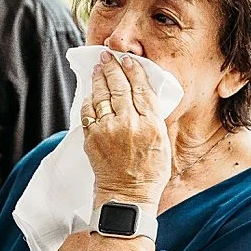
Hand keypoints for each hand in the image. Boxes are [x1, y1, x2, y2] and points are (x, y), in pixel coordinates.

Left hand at [82, 52, 169, 206]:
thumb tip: (143, 96)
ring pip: (101, 97)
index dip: (133, 71)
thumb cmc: (149, 171)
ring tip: (98, 69)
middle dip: (112, 68)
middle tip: (107, 56)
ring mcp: (107, 130)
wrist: (127, 194)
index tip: (128, 60)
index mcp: (150, 124)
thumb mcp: (162, 142)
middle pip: (119, 88)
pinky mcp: (92, 138)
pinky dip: (90, 100)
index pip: (141, 89)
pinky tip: (92, 93)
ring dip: (99, 80)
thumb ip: (152, 118)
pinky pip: (88, 112)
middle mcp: (128, 124)